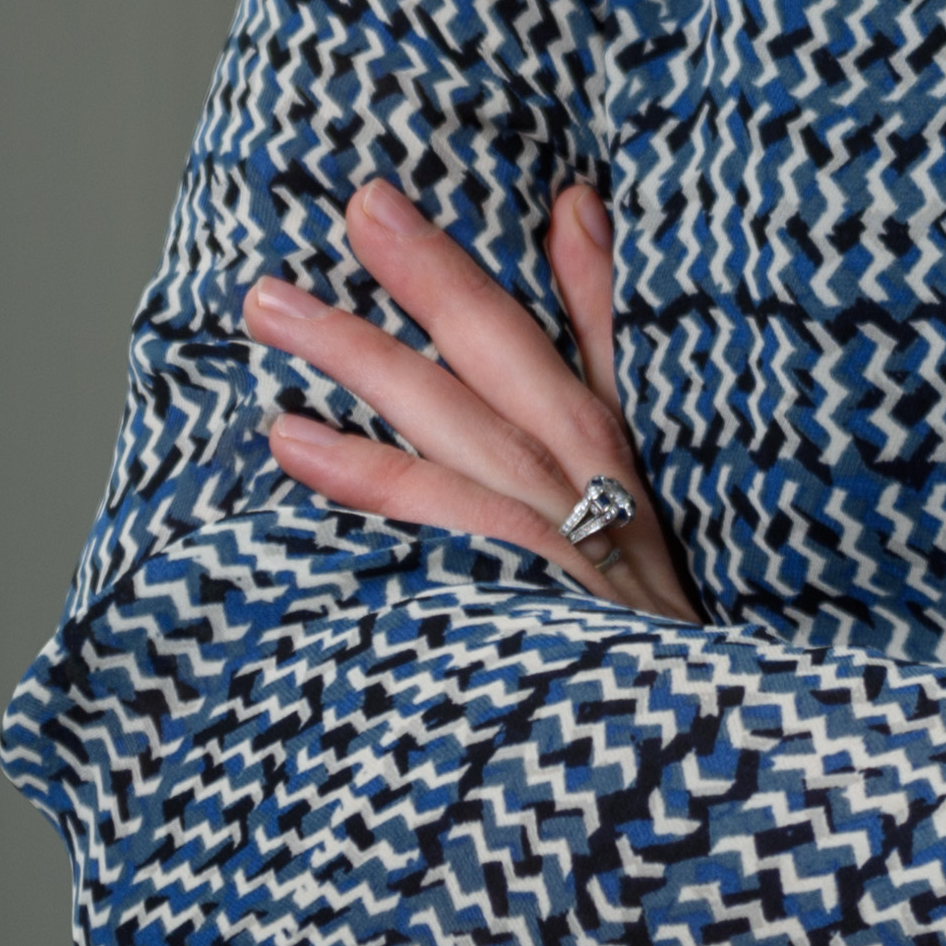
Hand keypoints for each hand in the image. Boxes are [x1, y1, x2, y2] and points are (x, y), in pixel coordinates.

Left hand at [244, 179, 701, 618]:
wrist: (672, 748)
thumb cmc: (644, 604)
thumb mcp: (644, 460)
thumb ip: (602, 332)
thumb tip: (575, 204)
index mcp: (607, 449)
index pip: (537, 331)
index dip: (458, 266)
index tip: (376, 197)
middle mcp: (584, 488)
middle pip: (496, 363)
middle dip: (423, 279)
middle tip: (345, 207)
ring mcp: (551, 552)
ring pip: (454, 434)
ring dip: (366, 363)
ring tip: (273, 310)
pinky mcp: (520, 612)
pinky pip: (438, 532)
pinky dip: (370, 482)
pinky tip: (294, 442)